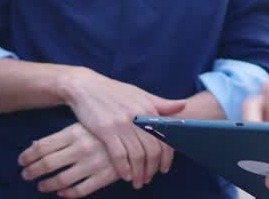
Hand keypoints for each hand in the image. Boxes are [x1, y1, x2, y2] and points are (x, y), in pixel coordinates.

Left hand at [19, 122, 159, 196]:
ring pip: (61, 180)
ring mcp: (91, 163)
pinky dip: (67, 194)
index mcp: (74, 132)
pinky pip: (80, 190)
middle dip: (32, 171)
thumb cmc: (107, 122)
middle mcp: (80, 148)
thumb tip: (36, 143)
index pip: (42, 146)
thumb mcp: (84, 123)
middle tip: (25, 175)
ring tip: (41, 186)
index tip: (21, 161)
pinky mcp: (103, 176)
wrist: (139, 127)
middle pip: (47, 164)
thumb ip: (62, 135)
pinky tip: (62, 193)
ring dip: (47, 185)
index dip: (28, 156)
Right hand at [60, 68, 183, 188]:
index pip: (164, 138)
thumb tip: (183, 105)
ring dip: (139, 173)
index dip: (166, 157)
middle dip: (152, 169)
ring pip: (137, 156)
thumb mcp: (138, 93)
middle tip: (149, 179)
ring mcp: (121, 123)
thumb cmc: (113, 91)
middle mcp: (137, 115)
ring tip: (137, 182)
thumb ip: (160, 103)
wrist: (84, 86)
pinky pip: (119, 155)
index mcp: (148, 107)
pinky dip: (124, 169)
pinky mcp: (105, 129)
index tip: (163, 169)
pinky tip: (125, 176)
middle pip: (152, 150)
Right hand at [242, 74, 268, 152]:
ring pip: (241, 122)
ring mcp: (255, 118)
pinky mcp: (250, 134)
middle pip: (250, 106)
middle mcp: (264, 101)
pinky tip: (253, 162)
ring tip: (258, 154)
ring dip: (248, 136)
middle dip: (257, 123)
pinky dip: (245, 147)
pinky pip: (241, 138)